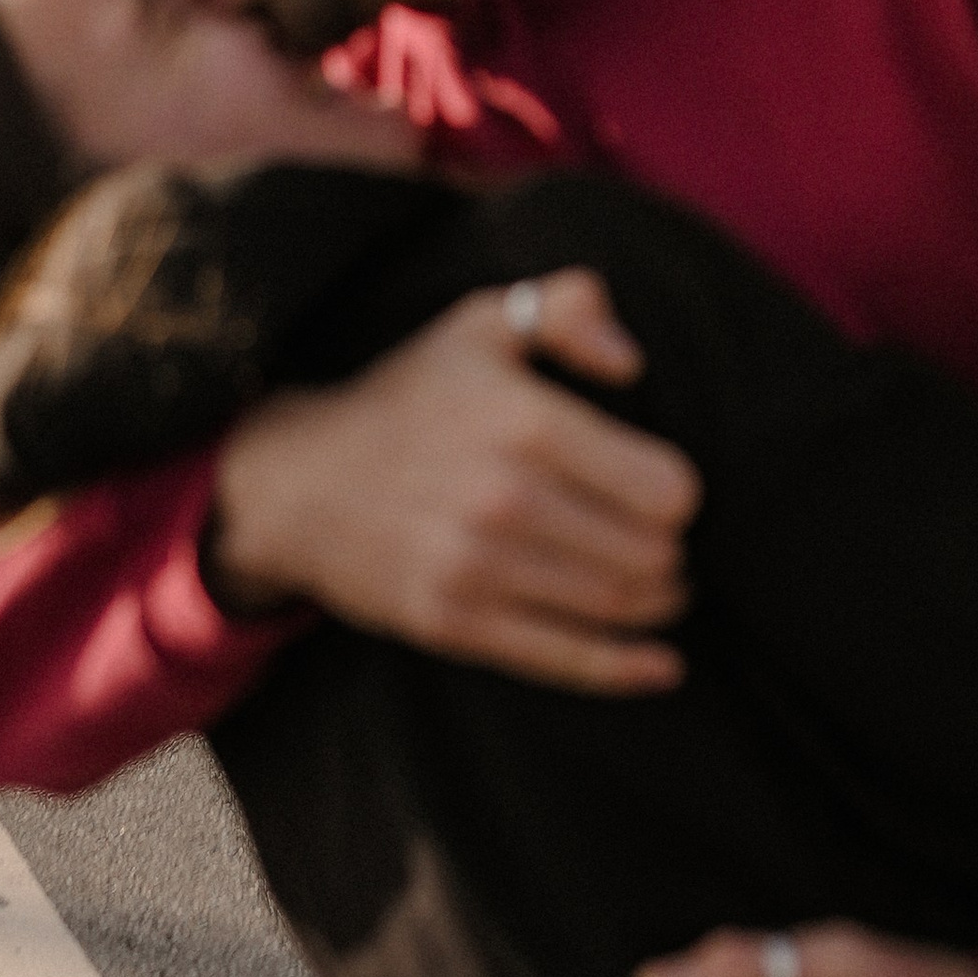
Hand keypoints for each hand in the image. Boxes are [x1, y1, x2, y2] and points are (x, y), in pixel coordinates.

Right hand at [208, 269, 698, 693]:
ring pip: (617, 605)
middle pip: (649, 553)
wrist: (299, 480)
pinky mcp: (454, 623)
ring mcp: (476, 567)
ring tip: (661, 588)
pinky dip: (625, 668)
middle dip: (671, 552)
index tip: (663, 490)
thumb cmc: (409, 397)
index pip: (664, 488)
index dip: (679, 493)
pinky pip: (565, 659)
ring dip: (658, 603)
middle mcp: (504, 497)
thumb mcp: (481, 323)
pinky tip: (663, 665)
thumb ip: (569, 308)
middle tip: (663, 544)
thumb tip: (631, 361)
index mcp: (525, 421)